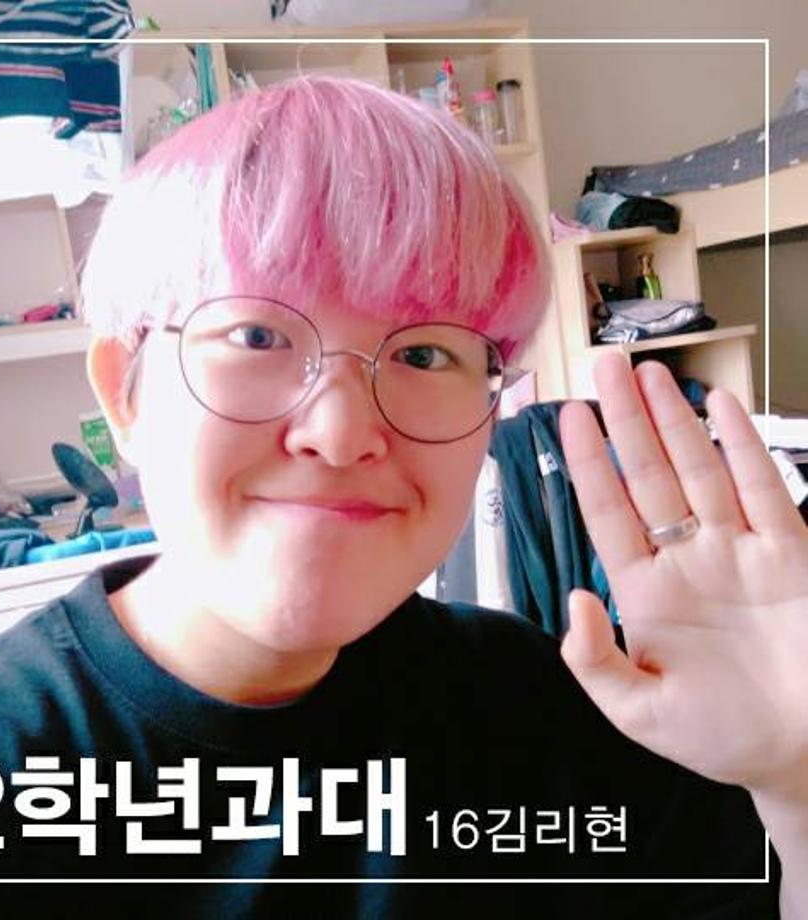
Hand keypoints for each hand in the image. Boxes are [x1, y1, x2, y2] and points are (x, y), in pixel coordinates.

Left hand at [558, 353, 807, 800]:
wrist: (806, 754)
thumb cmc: (722, 737)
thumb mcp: (640, 713)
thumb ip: (595, 661)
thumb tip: (574, 601)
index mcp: (645, 591)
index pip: (607, 510)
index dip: (588, 462)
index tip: (568, 416)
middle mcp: (687, 560)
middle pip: (648, 473)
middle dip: (624, 419)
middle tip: (604, 366)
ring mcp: (738, 551)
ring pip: (699, 468)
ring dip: (673, 420)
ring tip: (648, 374)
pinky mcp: (790, 554)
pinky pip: (763, 487)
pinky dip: (742, 445)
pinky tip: (718, 407)